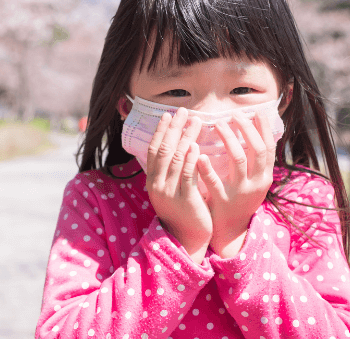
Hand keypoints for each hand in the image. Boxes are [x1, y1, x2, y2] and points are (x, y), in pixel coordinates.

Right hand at [145, 108, 212, 263]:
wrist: (186, 239)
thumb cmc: (182, 210)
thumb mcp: (170, 189)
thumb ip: (171, 170)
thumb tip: (177, 144)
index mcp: (153, 179)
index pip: (154, 149)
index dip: (161, 130)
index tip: (168, 114)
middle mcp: (157, 184)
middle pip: (164, 149)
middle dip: (174, 128)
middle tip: (183, 111)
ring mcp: (169, 192)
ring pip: (175, 159)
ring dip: (185, 137)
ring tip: (196, 121)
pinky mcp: (185, 200)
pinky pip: (187, 175)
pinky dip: (190, 159)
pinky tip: (197, 146)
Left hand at [197, 111, 275, 257]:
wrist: (231, 230)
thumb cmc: (240, 198)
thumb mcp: (254, 180)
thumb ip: (255, 160)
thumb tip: (258, 129)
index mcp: (265, 176)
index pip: (269, 147)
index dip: (263, 128)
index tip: (255, 111)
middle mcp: (256, 183)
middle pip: (256, 149)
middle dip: (246, 129)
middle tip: (233, 115)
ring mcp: (239, 191)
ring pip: (237, 159)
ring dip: (228, 139)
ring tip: (218, 124)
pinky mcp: (222, 200)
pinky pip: (214, 181)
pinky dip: (207, 166)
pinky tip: (199, 154)